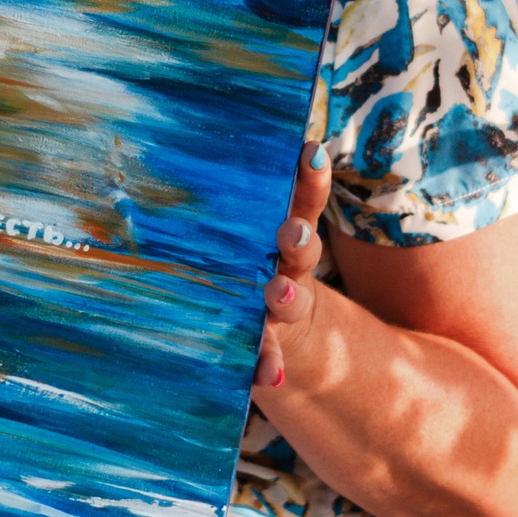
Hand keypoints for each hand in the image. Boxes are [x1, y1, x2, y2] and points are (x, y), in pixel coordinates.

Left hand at [256, 141, 330, 395]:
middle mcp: (288, 268)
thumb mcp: (247, 235)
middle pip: (300, 249)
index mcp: (286, 235)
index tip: (311, 150)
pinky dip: (268, 365)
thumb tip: (206, 140)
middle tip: (294, 232)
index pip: (304, 200)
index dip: (311, 178)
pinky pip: (268, 355)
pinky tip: (267, 376)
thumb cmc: (247, 269)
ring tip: (278, 293)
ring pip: (289, 300)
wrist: (274, 335)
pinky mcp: (267, 344)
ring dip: (286, 297)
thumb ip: (241, 204)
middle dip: (299, 240)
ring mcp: (280, 308)